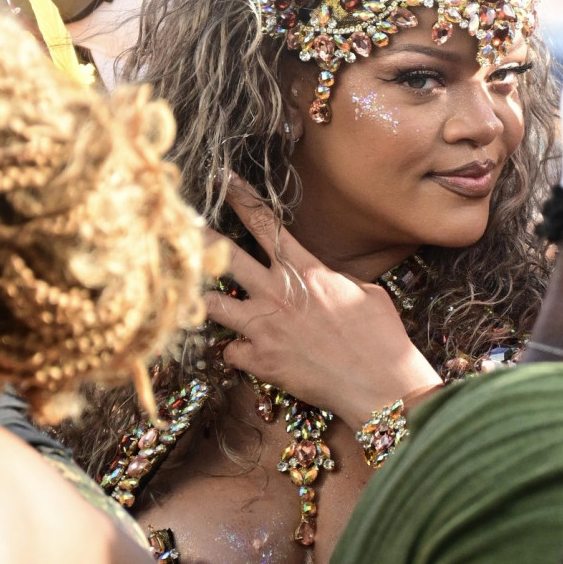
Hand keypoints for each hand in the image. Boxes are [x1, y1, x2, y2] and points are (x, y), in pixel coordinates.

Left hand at [203, 175, 440, 429]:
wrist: (381, 384)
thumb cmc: (381, 336)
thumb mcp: (364, 290)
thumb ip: (331, 279)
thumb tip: (319, 278)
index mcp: (305, 269)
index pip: (264, 222)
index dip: (241, 197)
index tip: (224, 179)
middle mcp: (278, 292)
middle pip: (225, 256)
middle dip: (200, 237)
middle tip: (181, 225)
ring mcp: (264, 327)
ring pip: (212, 304)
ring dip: (206, 299)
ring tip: (197, 294)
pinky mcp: (260, 361)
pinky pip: (230, 350)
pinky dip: (235, 349)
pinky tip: (245, 351)